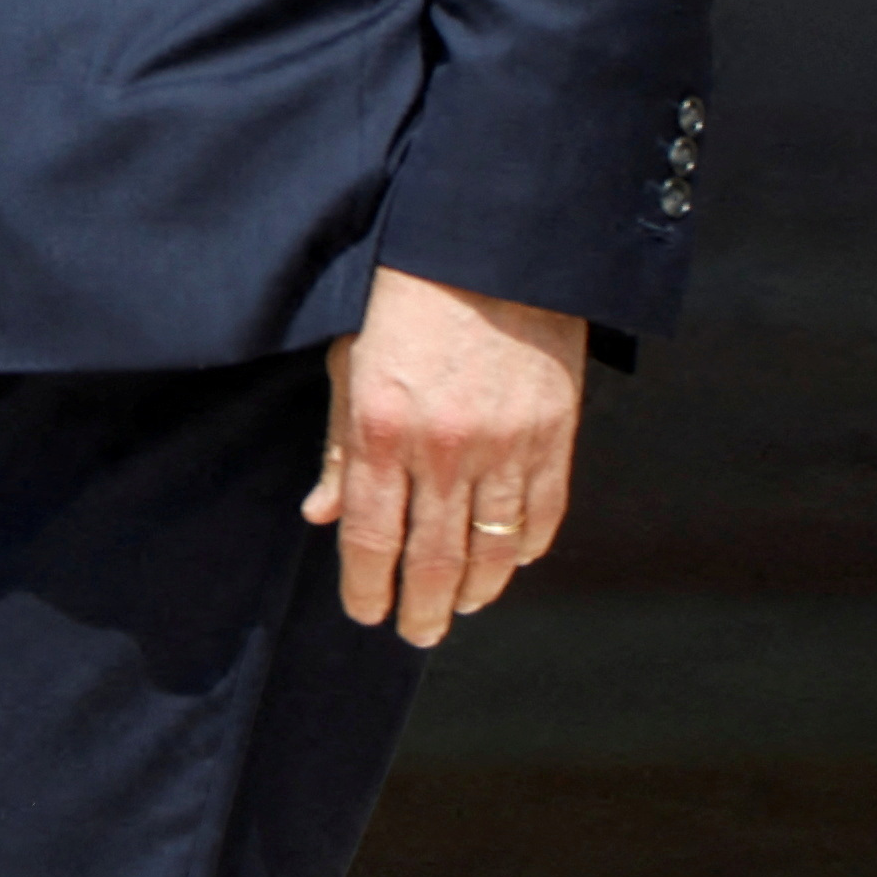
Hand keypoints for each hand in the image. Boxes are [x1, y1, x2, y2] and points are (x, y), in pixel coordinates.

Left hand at [303, 265, 586, 645]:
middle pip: (435, 560)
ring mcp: (506, 444)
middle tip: (417, 634)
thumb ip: (340, 446)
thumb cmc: (406, 297)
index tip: (368, 615)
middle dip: (423, 610)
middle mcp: (444, 447)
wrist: (492, 243)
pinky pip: (542, 516)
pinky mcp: (554, 433)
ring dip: (476, 592)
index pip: (373, 539)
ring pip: (493, 552)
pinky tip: (508, 563)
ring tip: (461, 608)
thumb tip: (321, 515)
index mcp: (384, 428)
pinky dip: (524, 550)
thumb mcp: (352, 361)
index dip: (368, 589)